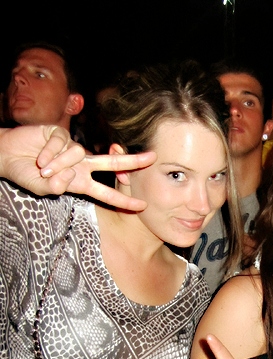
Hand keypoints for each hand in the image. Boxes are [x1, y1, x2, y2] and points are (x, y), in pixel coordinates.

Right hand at [0, 125, 155, 210]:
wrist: (8, 157)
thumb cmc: (27, 176)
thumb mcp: (44, 188)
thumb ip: (57, 187)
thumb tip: (67, 180)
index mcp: (81, 182)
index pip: (106, 192)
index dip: (123, 199)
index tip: (142, 205)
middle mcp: (81, 165)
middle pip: (112, 163)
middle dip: (133, 162)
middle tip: (153, 159)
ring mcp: (72, 149)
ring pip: (77, 154)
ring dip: (59, 163)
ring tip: (43, 168)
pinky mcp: (60, 134)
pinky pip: (61, 143)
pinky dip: (49, 152)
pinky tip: (39, 156)